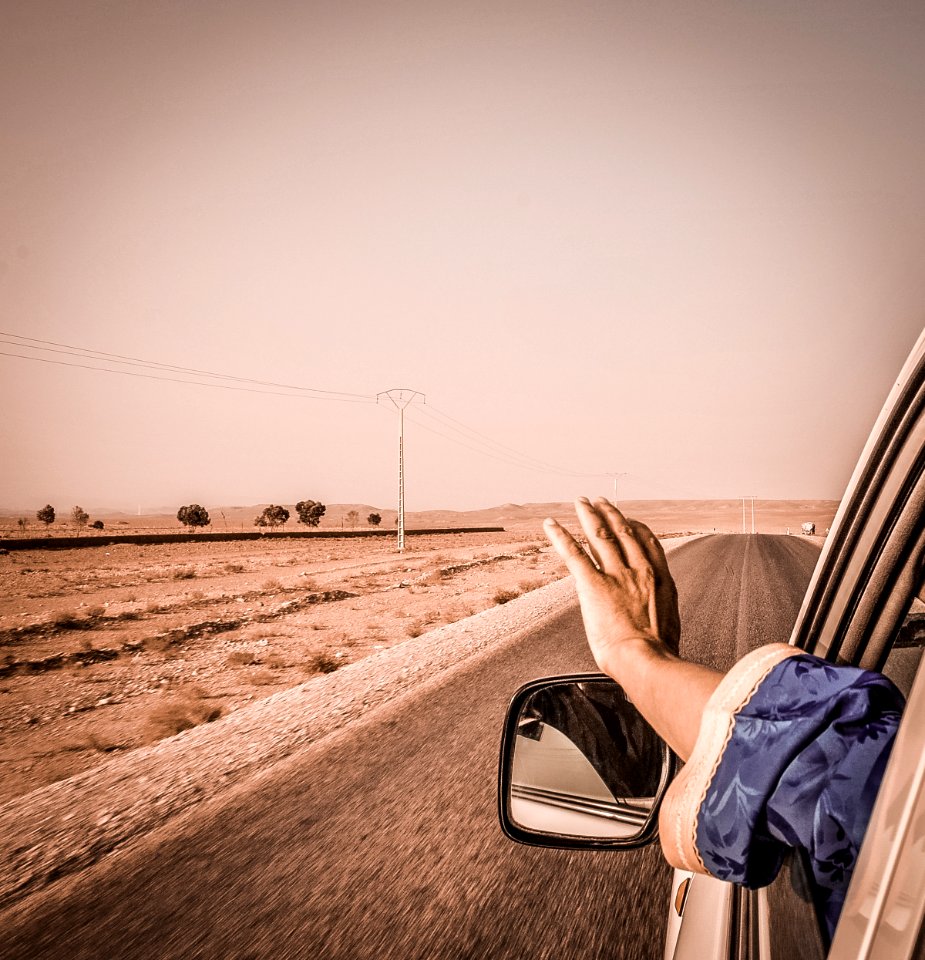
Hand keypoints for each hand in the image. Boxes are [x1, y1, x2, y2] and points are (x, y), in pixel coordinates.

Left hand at [544, 497, 680, 676]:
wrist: (646, 661)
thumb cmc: (658, 653)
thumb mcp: (668, 624)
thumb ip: (659, 609)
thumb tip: (652, 615)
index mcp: (661, 579)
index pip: (648, 542)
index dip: (635, 527)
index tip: (628, 520)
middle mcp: (640, 570)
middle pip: (623, 532)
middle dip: (610, 513)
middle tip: (600, 501)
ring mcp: (616, 575)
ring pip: (599, 535)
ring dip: (588, 515)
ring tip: (581, 502)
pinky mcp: (593, 584)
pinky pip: (574, 553)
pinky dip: (560, 536)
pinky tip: (551, 524)